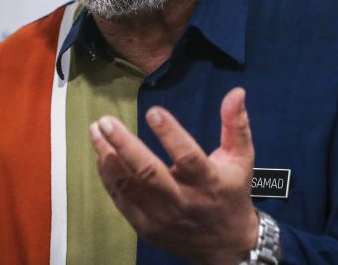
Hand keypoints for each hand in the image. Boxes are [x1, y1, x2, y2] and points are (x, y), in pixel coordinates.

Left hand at [89, 87, 259, 264]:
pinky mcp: (145, 226)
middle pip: (148, 173)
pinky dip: (108, 175)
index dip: (170, 134)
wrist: (226, 246)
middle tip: (106, 122)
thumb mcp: (241, 158)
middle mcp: (182, 201)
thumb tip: (236, 92)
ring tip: (96, 131)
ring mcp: (160, 216)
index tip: (153, 112)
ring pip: (128, 185)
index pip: (187, 157)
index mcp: (208, 182)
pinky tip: (101, 155)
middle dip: (124, 145)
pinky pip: (121, 199)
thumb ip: (235, 124)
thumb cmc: (231, 193)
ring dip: (108, 157)